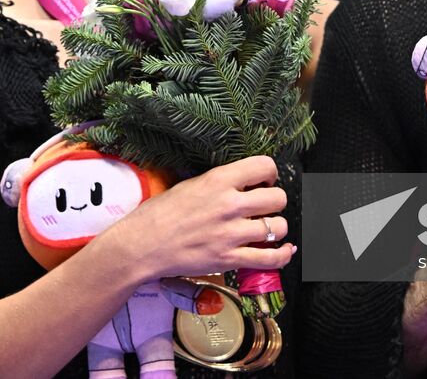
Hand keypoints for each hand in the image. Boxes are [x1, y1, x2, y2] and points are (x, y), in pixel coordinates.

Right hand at [102, 155, 293, 282]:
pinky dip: (283, 255)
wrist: (142, 245)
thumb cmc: (159, 214)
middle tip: (264, 206)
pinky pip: (270, 259)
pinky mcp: (229, 260)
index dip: (270, 173)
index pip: (264, 166)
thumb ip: (220, 183)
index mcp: (218, 180)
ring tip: (267, 228)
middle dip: (275, 201)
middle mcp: (229, 204)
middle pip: (278, 198)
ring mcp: (231, 234)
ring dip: (277, 228)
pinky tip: (285, 250)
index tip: (265, 180)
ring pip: (278, 227)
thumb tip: (244, 184)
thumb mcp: (190, 185)